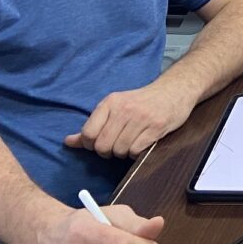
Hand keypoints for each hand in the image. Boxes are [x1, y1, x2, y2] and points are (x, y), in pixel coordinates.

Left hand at [65, 78, 195, 157]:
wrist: (174, 90)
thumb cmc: (141, 102)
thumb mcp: (115, 107)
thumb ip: (92, 125)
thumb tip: (68, 142)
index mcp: (110, 102)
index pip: (88, 134)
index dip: (92, 144)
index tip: (101, 141)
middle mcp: (124, 109)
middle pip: (103, 146)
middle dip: (108, 151)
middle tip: (117, 144)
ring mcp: (141, 118)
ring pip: (119, 150)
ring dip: (123, 152)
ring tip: (131, 142)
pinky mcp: (156, 127)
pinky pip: (136, 151)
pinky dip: (136, 153)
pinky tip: (142, 143)